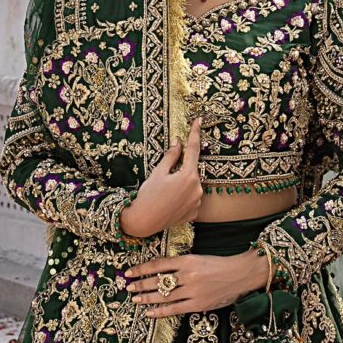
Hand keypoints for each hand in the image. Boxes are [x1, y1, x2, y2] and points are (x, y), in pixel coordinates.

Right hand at [118, 121, 204, 241]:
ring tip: (165, 193)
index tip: (199, 121)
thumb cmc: (148, 195)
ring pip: (192, 186)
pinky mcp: (194, 213)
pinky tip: (170, 202)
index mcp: (188, 176)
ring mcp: (197, 202)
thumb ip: (171, 156)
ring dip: (182, 184)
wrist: (143, 221)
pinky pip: (191, 199)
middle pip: (192, 171)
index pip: (193, 150)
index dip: (195, 134)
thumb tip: (178, 143)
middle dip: (181, 169)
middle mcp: (197, 189)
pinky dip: (183, 197)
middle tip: (165, 178)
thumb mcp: (158, 172)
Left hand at [124, 246, 271, 317]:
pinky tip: (149, 312)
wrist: (240, 274)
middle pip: (157, 281)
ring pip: (163, 295)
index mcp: (187, 260)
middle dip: (140, 284)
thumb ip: (180, 264)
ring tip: (135, 299)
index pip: (158, 264)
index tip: (130, 272)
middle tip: (129, 287)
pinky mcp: (198, 304)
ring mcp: (192, 291)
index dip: (141, 269)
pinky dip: (160, 311)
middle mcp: (187, 275)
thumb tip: (159, 270)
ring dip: (147, 298)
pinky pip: (174, 309)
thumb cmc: (219, 265)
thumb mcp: (198, 258)